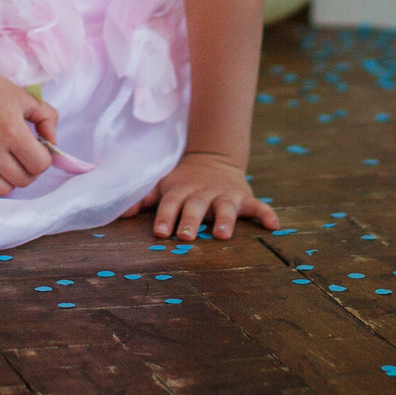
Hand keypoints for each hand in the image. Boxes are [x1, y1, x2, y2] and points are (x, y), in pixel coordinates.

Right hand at [0, 62, 58, 197]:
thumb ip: (48, 118)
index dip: (45, 157)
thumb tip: (53, 143)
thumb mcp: (26, 97)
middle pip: (23, 180)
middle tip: (26, 155)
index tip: (39, 147)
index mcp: (12, 130)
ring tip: (10, 164)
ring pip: (3, 189)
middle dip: (31, 170)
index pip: (40, 164)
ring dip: (12, 180)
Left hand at [125, 152, 279, 241]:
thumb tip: (121, 214)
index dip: (165, 217)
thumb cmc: (181, 181)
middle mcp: (202, 193)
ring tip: (223, 235)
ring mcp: (224, 195)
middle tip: (186, 236)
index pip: (170, 204)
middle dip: (191, 221)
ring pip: (225, 208)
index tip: (160, 232)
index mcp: (180, 191)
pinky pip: (257, 206)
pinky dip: (266, 214)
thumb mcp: (162, 185)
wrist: (212, 160)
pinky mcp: (243, 197)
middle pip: (195, 207)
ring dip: (225, 220)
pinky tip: (274, 226)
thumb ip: (143, 199)